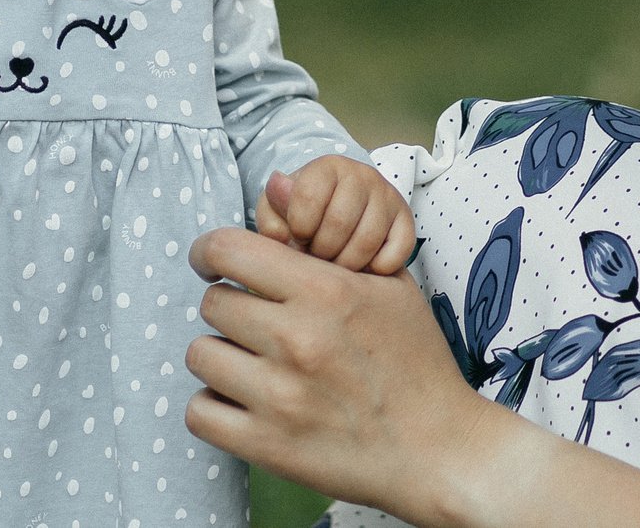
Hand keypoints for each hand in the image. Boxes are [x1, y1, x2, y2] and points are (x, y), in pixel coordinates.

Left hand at [185, 226, 512, 526]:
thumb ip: (328, 245)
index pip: (228, 250)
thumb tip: (273, 188)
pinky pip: (199, 412)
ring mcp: (280, 396)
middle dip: (230, 308)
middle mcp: (297, 339)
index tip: (212, 264)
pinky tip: (243, 403)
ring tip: (252, 365)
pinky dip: (214, 407)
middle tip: (256, 324)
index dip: (210, 253)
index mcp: (325, 291)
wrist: (441, 450)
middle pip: (213, 302)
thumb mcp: (388, 288)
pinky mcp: (269, 446)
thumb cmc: (416, 363)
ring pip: (200, 354)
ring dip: (221, 356)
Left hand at [258, 158, 413, 273]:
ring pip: (366, 242)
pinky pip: (395, 255)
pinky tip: (362, 267)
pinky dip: (376, 269)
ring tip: (335, 265)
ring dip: (346, 265)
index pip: (308, 197)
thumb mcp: (279, 210)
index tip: (298, 237)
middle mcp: (362, 175)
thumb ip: (272, 218)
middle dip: (321, 250)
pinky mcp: (407, 221)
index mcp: (327, 166)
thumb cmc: (305, 213)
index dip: (299, 227)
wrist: (343, 212)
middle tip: (316, 256)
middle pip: (338, 223)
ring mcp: (388, 197)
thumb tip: (280, 233)